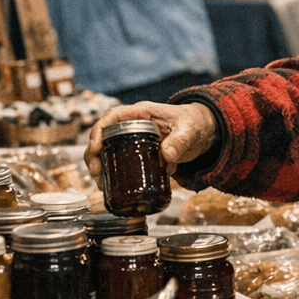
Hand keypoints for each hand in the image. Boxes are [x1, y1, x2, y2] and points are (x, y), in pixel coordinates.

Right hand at [86, 101, 217, 177]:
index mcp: (141, 112)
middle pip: (104, 135)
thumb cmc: (195, 122)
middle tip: (96, 171)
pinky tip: (111, 186)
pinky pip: (120, 161)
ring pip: (108, 149)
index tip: (96, 147)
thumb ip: (179, 141)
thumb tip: (166, 156)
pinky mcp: (140, 154)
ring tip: (100, 182)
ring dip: (100, 165)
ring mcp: (135, 139)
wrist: (204, 131)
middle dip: (93, 153)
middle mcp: (133, 125)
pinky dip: (113, 173)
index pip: (112, 116)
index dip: (99, 130)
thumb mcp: (189, 130)